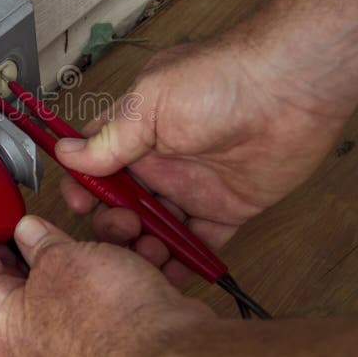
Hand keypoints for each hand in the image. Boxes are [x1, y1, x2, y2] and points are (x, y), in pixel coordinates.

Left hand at [0, 192, 212, 356]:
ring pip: (68, 262)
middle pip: (14, 262)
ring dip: (93, 236)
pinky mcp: (107, 320)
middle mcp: (32, 326)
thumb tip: (30, 231)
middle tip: (18, 198)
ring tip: (115, 227)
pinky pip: (105, 275)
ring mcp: (70, 324)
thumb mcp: (63, 263)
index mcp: (3, 318)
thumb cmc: (116, 331)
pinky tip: (140, 248)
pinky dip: (121, 256)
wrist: (178, 353)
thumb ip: (38, 240)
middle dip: (31, 226)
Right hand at [56, 39, 348, 286]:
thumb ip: (109, 139)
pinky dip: (184, 261)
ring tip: (145, 257)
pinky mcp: (228, 207)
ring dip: (145, 246)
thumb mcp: (147, 106)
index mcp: (136, 130)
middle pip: (124, 203)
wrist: (291, 89)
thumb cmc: (219, 81)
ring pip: (157, 227)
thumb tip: (66, 153)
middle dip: (114, 222)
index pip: (96, 162)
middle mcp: (162, 160)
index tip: (80, 205)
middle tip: (122, 229)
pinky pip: (200, 242)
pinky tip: (170, 275)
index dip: (84, 186)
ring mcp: (193, 186)